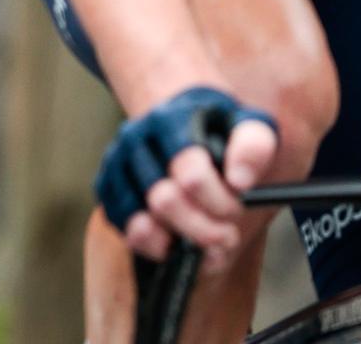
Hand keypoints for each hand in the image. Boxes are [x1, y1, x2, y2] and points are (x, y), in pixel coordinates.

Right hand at [96, 87, 278, 270]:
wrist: (178, 114)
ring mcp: (117, 163)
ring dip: (178, 241)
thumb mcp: (246, 124)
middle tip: (227, 236)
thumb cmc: (216, 127)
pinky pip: (122, 227)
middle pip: (164, 202)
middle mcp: (135, 138)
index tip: (238, 205)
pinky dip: (151, 244)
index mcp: (170, 120)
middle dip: (203, 230)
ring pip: (139, 221)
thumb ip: (252, 147)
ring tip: (205, 245)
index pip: (191, 176)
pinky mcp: (108, 185)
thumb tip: (239, 180)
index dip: (220, 202)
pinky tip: (175, 242)